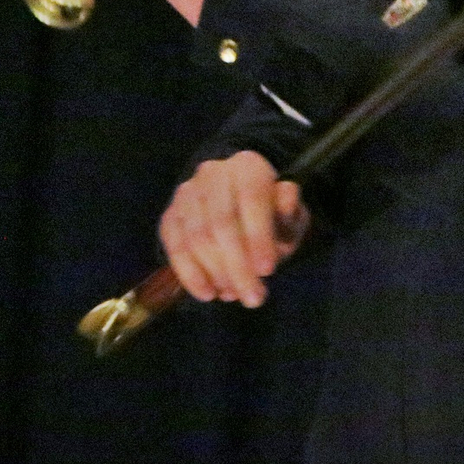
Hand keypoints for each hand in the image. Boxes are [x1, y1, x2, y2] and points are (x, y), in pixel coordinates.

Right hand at [159, 150, 309, 307]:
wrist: (242, 209)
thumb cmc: (271, 216)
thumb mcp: (291, 215)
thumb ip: (291, 213)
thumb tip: (285, 205)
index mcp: (248, 166)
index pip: (251, 198)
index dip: (258, 236)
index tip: (267, 271)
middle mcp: (213, 173)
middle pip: (221, 222)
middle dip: (237, 266)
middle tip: (253, 297)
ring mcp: (187, 193)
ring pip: (196, 236)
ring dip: (216, 273)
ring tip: (234, 295)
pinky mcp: (171, 215)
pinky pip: (174, 245)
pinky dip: (189, 274)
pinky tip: (207, 293)